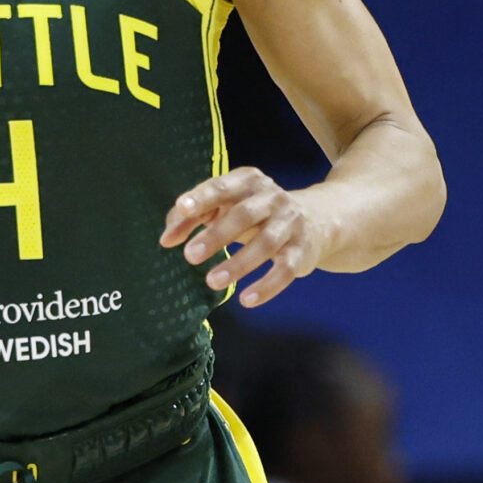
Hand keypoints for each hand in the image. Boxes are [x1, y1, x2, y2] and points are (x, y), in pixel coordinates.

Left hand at [159, 168, 332, 307]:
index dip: (203, 197)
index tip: (183, 208)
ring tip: (211, 281)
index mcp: (248, 182)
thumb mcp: (225, 207)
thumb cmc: (254, 213)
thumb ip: (191, 218)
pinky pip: (286, 269)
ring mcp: (290, 223)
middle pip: (244, 215)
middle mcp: (272, 198)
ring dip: (238, 264)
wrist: (316, 219)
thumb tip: (166, 240)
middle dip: (216, 235)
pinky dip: (267, 286)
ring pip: (265, 243)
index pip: (222, 186)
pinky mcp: (302, 250)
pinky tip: (247, 300)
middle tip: (190, 255)